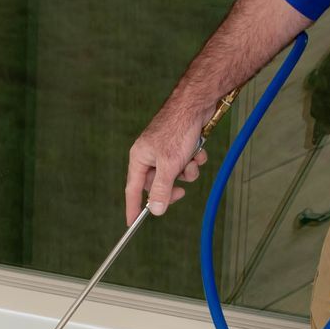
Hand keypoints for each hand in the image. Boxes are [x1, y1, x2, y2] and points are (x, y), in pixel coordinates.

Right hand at [124, 103, 210, 223]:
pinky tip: (198, 149)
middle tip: (182, 191)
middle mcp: (149, 155)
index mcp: (139, 158)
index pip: (132, 189)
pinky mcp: (179, 145)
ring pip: (175, 174)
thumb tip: (155, 210)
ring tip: (192, 159)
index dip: (133, 207)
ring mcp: (164, 150)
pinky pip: (186, 162)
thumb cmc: (177, 131)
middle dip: (172, 185)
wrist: (195, 104)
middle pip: (157, 183)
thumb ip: (161, 189)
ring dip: (187, 171)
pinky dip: (193, 159)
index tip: (131, 223)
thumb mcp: (169, 165)